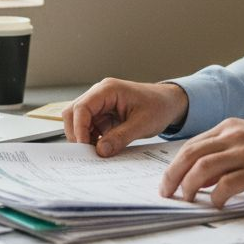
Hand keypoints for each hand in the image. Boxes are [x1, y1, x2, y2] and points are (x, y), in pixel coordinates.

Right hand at [62, 78, 187, 156]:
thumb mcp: (142, 124)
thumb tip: (100, 151)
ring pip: (78, 122)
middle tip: (87, 153)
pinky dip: (92, 139)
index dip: (79, 128)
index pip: (82, 107)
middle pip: (73, 113)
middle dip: (77, 133)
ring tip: (96, 152)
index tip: (83, 147)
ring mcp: (100, 105)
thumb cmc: (159, 106)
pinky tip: (102, 149)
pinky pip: (89, 128)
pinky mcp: (103, 115)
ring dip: (84, 137)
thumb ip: (120, 137)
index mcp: (108, 90)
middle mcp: (99, 94)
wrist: (169, 103)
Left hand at [159, 118, 243, 207]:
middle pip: (191, 154)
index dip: (174, 165)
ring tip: (187, 199)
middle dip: (173, 175)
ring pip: (203, 167)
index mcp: (230, 127)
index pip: (192, 145)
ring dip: (190, 186)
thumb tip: (201, 178)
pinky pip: (227, 183)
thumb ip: (225, 155)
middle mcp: (234, 135)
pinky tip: (217, 204)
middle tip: (166, 193)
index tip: (167, 181)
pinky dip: (216, 196)